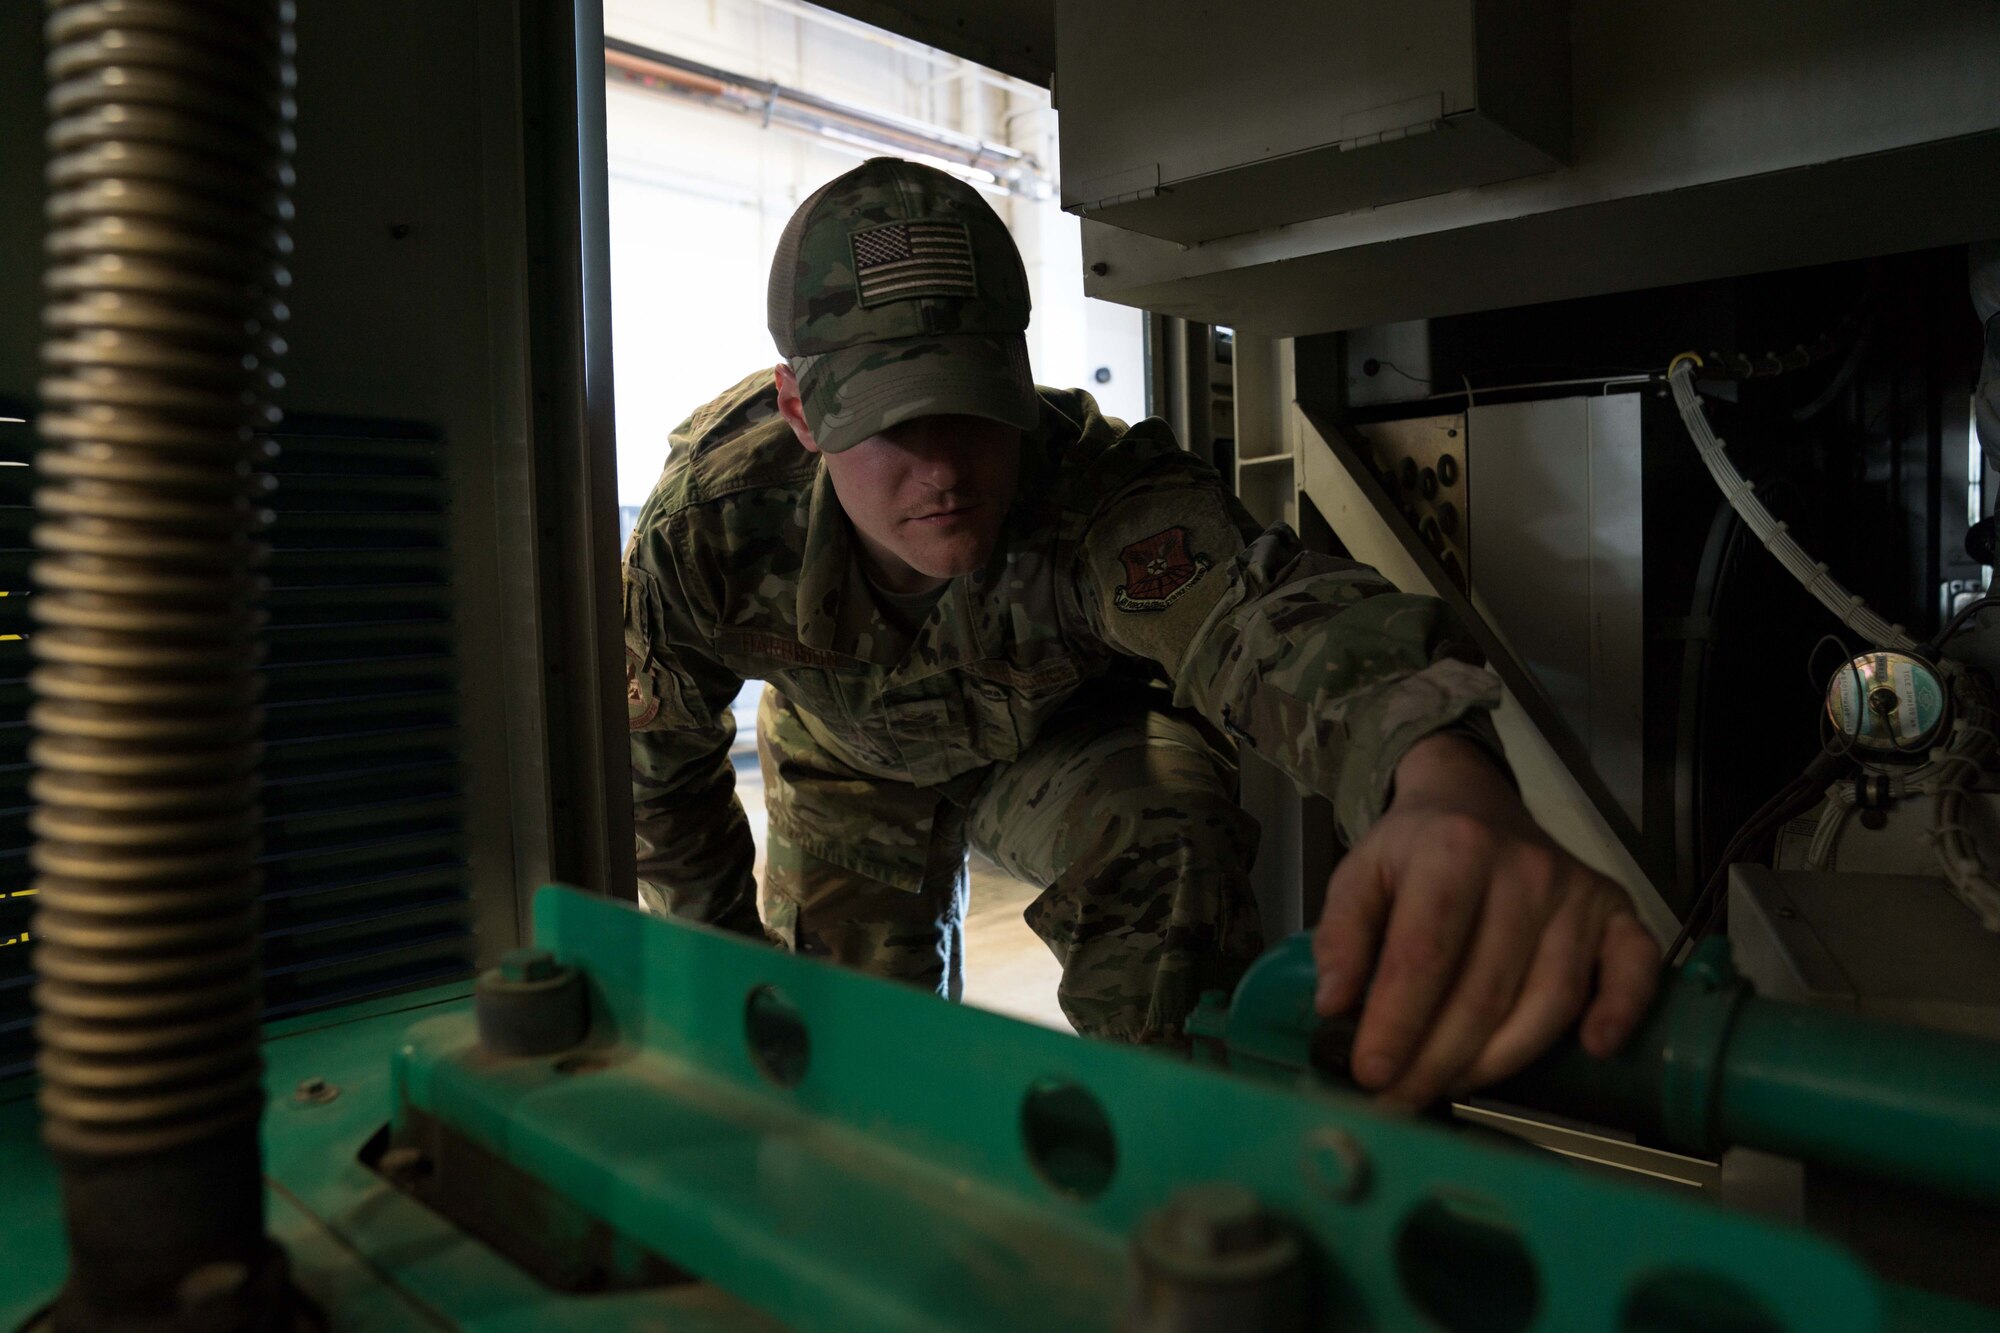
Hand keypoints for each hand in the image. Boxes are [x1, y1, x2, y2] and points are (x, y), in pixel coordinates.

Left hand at [1312, 733, 1659, 1108]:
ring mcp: (1576, 891)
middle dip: (1438, 1060)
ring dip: (1501, 1060)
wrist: (1473, 800)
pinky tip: (1594, 1051)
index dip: (1397, 1021)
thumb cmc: (1414, 850)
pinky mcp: (1615, 910)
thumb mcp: (1359, 874)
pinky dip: (1621, 1011)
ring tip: (1452, 1088)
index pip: (1425, 954)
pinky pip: (1633, 968)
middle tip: (1402, 1103)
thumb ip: (1340, 936)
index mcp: (1453, 850)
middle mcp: (1523, 869)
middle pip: (1485, 990)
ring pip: (1549, 998)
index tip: (1370, 1073)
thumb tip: (1334, 1005)